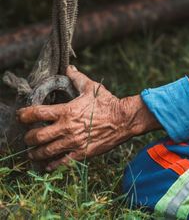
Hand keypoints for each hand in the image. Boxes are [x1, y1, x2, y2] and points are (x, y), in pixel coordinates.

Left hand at [17, 66, 159, 170]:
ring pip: (46, 151)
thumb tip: (69, 68)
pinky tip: (47, 165)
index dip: (24, 115)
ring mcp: (73, 142)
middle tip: (27, 137)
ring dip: (35, 153)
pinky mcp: (82, 153)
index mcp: (66, 111)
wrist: (123, 120)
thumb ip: (77, 77)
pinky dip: (52, 165)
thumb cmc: (107, 102)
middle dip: (28, 137)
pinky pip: (62, 162)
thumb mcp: (91, 87)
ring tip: (32, 153)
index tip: (21, 116)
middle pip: (37, 136)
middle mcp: (66, 128)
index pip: (37, 113)